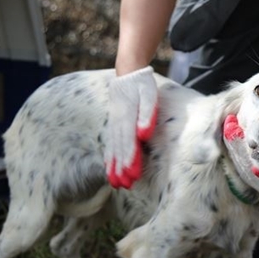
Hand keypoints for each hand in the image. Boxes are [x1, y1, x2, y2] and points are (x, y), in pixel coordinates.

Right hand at [103, 66, 157, 188]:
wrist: (128, 71)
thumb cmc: (142, 84)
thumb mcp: (148, 95)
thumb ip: (147, 115)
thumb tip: (143, 135)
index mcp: (127, 116)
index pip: (129, 142)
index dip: (130, 160)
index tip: (132, 176)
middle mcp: (118, 122)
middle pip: (120, 148)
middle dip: (121, 168)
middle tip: (124, 186)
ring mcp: (114, 123)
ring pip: (113, 148)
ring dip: (114, 166)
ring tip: (115, 184)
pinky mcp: (114, 123)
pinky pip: (110, 143)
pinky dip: (109, 157)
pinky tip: (109, 169)